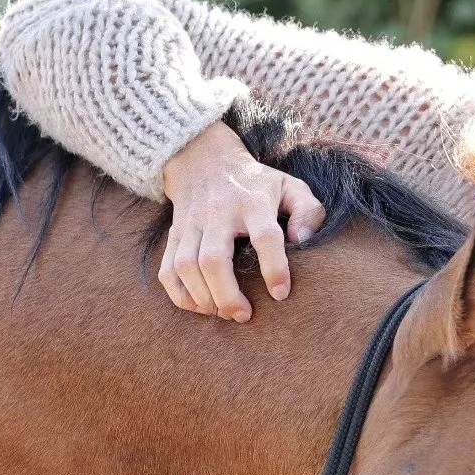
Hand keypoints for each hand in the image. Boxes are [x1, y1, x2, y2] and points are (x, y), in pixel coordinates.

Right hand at [158, 120, 326, 321]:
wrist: (202, 158)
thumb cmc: (256, 182)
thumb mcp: (289, 186)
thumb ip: (307, 211)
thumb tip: (301, 240)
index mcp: (252, 202)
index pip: (265, 236)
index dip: (274, 268)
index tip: (280, 294)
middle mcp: (218, 213)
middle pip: (213, 260)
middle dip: (227, 295)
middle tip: (244, 316)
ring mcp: (191, 224)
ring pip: (186, 267)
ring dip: (203, 298)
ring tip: (224, 313)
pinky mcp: (174, 234)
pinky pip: (167, 270)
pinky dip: (180, 295)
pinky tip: (201, 306)